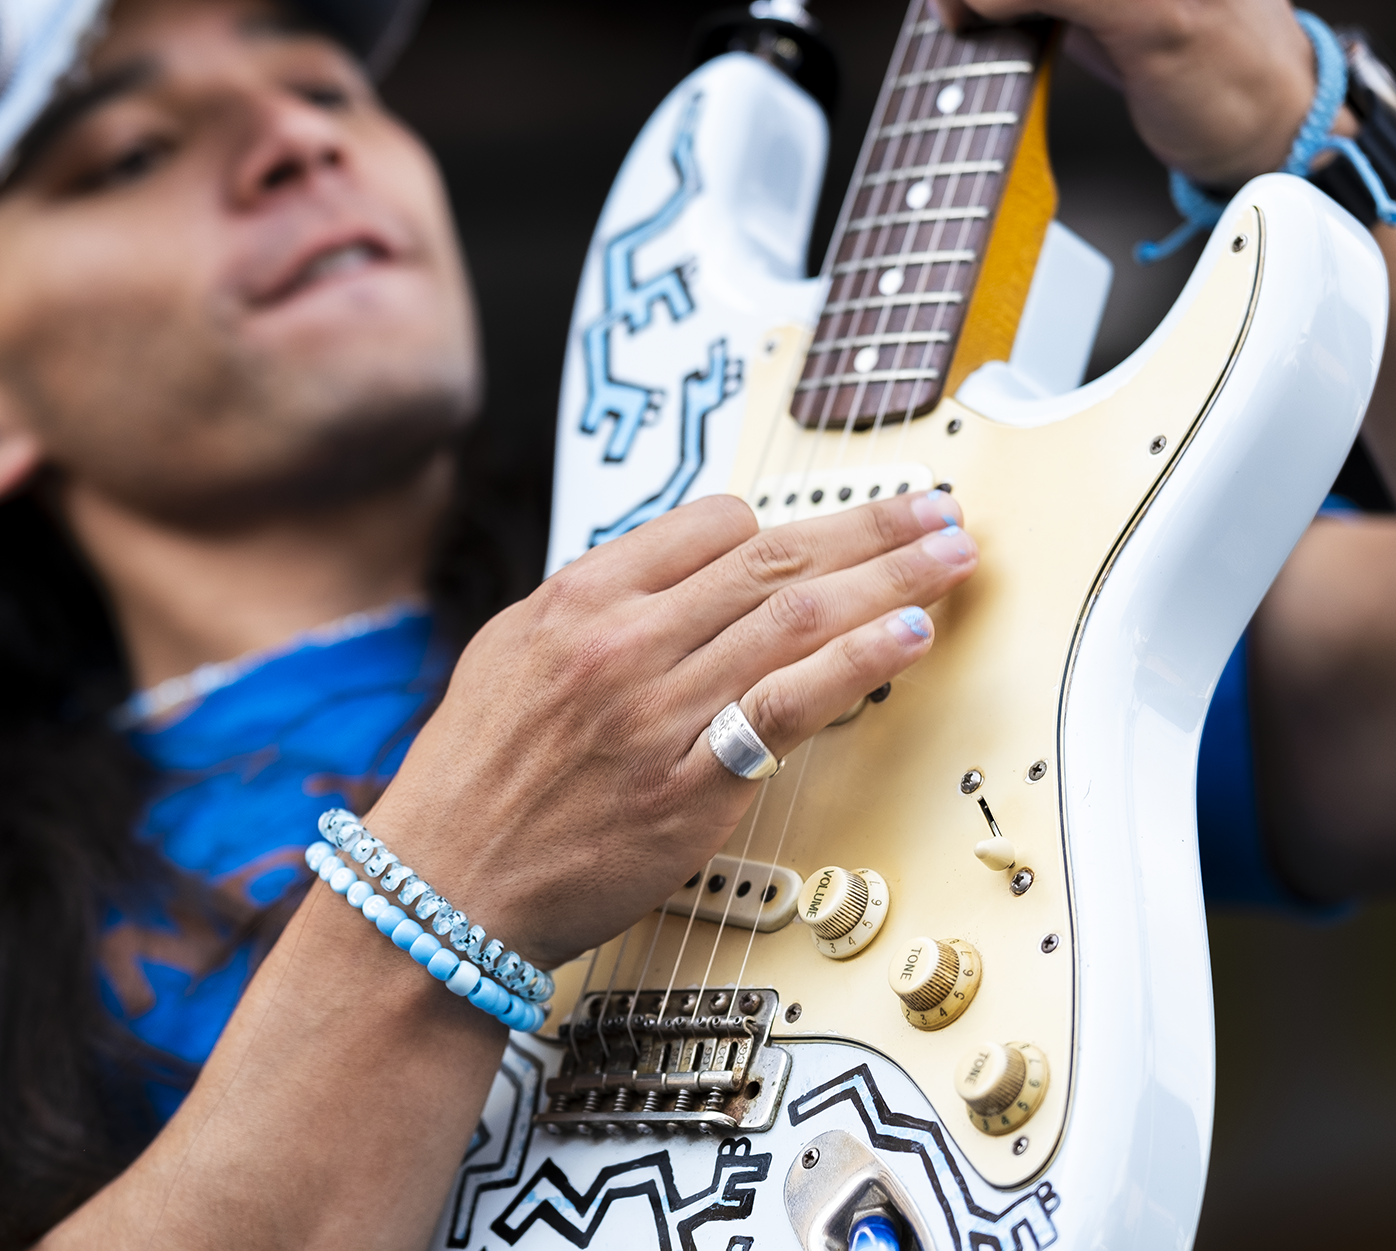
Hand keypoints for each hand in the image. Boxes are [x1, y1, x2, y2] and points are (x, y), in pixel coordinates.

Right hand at [364, 490, 976, 967]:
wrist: (444, 886)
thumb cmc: (474, 777)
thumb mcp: (510, 654)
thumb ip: (594, 605)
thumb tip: (678, 575)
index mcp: (577, 598)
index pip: (710, 525)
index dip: (782, 524)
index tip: (826, 534)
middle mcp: (622, 642)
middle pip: (774, 559)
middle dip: (869, 527)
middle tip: (936, 509)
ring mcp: (660, 714)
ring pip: (797, 620)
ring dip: (890, 580)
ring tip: (950, 558)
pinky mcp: (691, 788)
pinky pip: (789, 708)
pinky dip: (856, 663)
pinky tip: (907, 637)